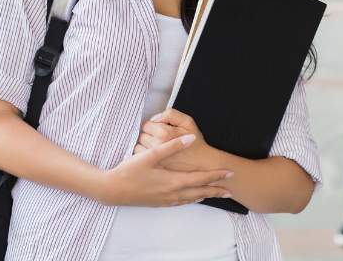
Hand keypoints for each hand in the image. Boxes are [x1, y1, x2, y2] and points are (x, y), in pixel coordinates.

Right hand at [99, 134, 232, 206]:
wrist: (112, 190)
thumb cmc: (130, 171)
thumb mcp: (150, 155)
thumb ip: (172, 145)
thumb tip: (191, 138)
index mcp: (173, 181)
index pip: (201, 178)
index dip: (216, 175)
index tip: (230, 173)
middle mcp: (172, 193)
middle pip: (200, 192)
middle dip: (216, 190)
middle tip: (231, 191)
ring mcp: (165, 200)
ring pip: (191, 198)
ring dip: (205, 195)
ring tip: (216, 194)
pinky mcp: (159, 203)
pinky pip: (181, 202)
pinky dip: (191, 199)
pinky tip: (192, 197)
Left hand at [135, 109, 216, 172]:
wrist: (201, 164)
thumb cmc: (194, 142)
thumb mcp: (187, 122)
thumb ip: (170, 114)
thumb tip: (154, 118)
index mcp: (164, 134)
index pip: (147, 125)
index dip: (153, 125)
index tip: (159, 129)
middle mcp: (157, 146)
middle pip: (142, 135)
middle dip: (148, 135)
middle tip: (159, 138)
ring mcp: (154, 158)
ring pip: (138, 146)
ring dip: (145, 145)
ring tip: (156, 146)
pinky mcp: (153, 167)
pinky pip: (140, 157)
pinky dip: (144, 155)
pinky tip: (154, 155)